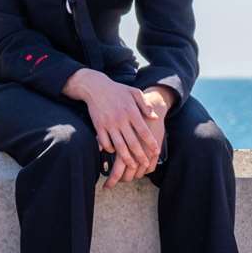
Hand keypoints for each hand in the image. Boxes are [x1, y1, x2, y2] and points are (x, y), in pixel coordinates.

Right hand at [64, 68, 161, 186]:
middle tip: (145, 164)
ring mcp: (108, 123)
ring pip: (119, 145)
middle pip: (132, 142)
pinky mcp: (98, 125)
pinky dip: (110, 149)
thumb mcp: (134, 92)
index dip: (150, 143)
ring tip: (132, 165)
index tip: (156, 152)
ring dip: (126, 157)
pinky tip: (114, 152)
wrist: (94, 86)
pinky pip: (105, 141)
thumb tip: (154, 117)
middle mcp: (120, 119)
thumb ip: (145, 104)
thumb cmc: (117, 90)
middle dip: (140, 155)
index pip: (143, 131)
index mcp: (131, 111)